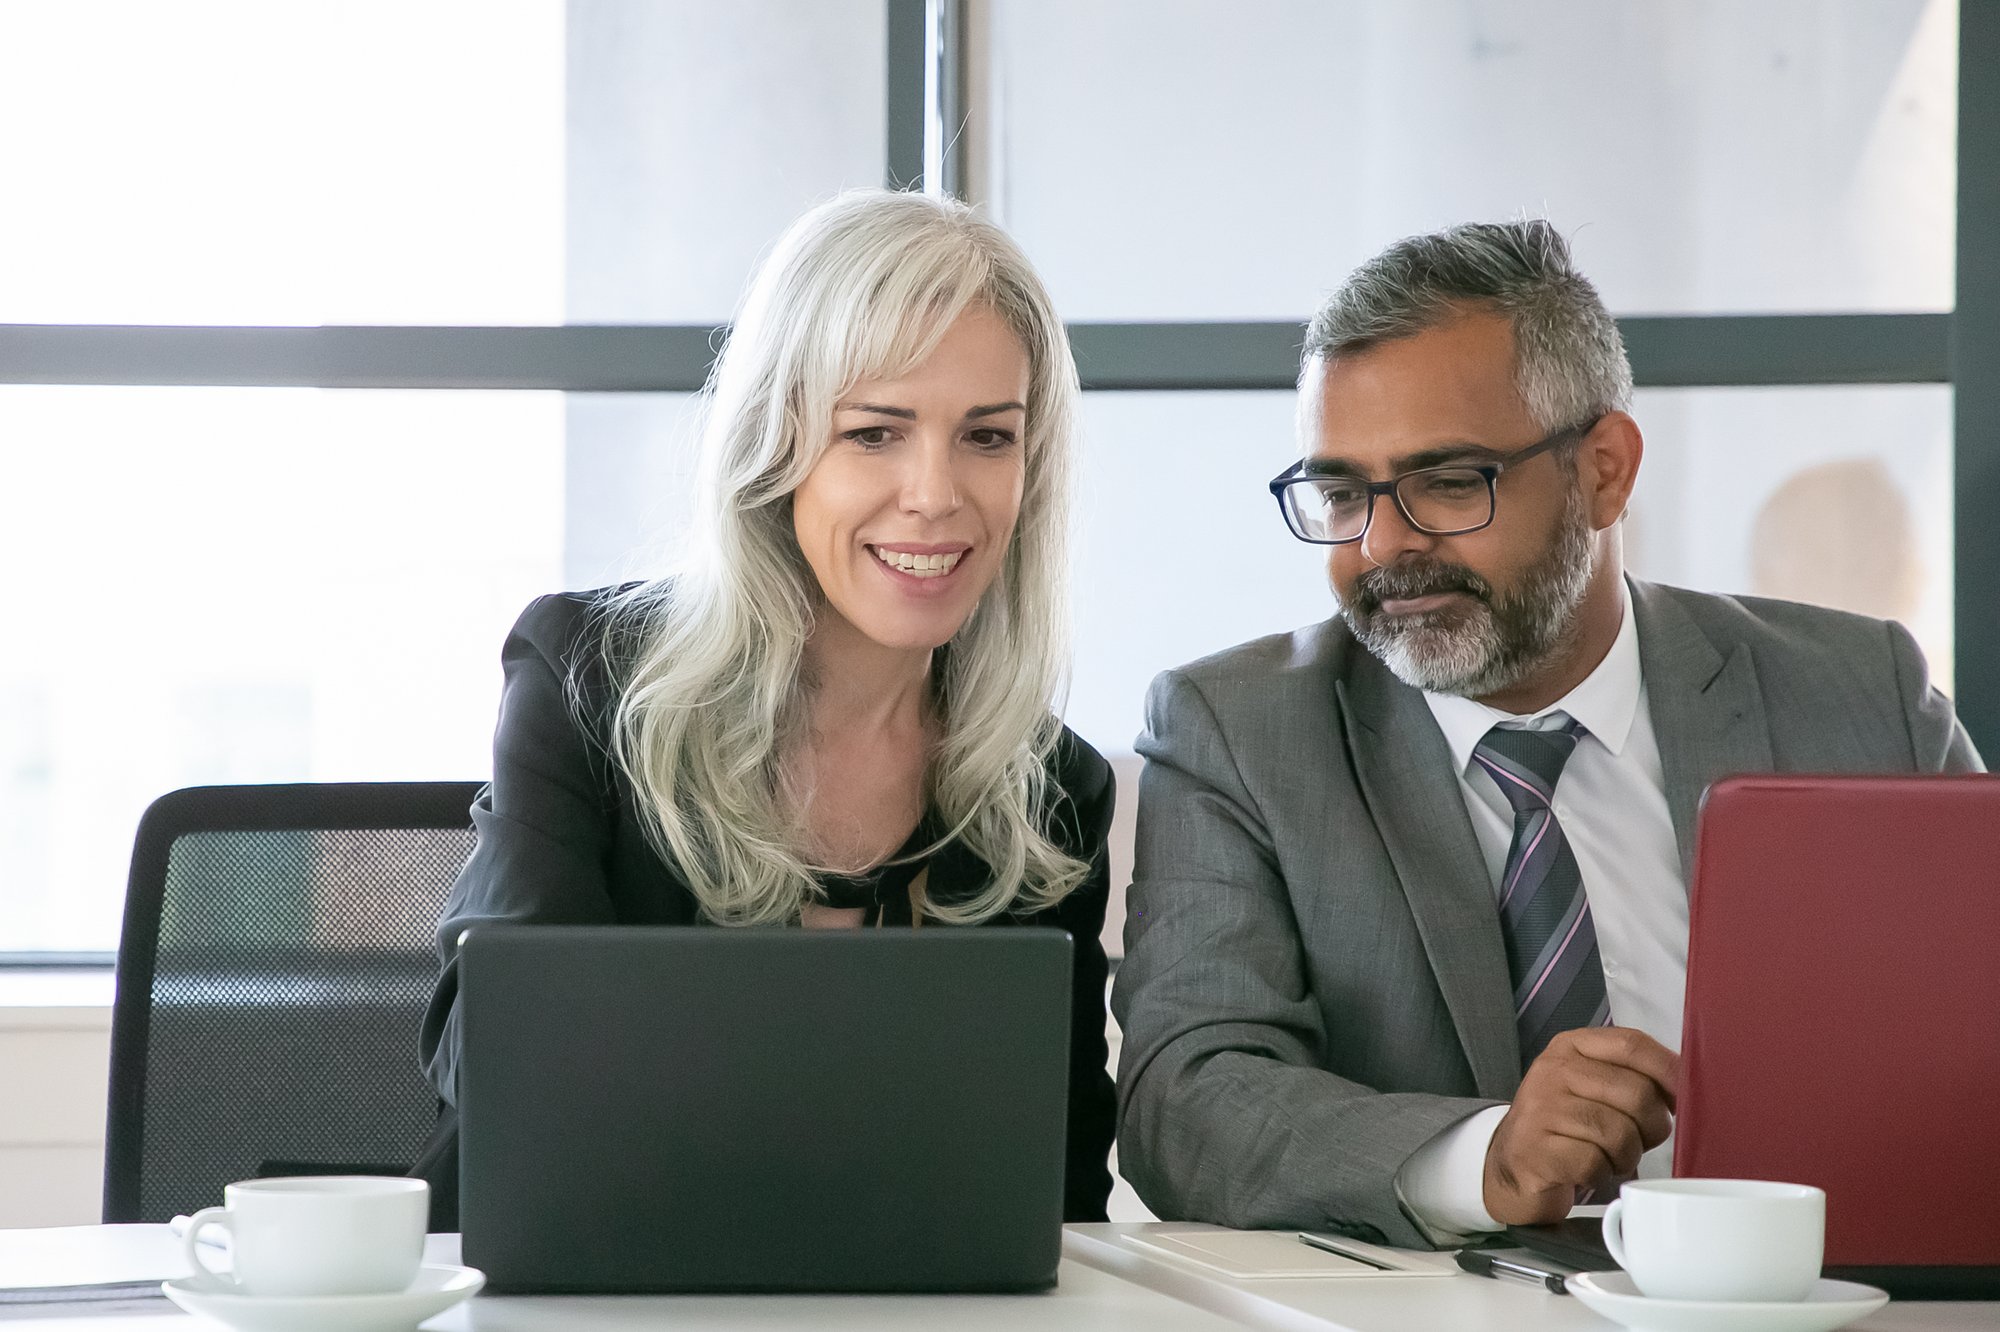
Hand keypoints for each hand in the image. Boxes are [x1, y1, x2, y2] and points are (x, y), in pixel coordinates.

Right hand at [1482, 1027, 1678, 1224]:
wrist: (1510, 1164)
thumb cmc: (1566, 1125)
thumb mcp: (1591, 1086)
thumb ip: (1632, 1076)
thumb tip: (1687, 1086)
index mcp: (1571, 1047)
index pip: (1633, 1044)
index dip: (1670, 1071)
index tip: (1686, 1098)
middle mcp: (1553, 1070)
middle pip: (1637, 1094)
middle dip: (1652, 1127)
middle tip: (1639, 1140)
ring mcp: (1541, 1109)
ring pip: (1621, 1134)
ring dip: (1625, 1156)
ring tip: (1609, 1156)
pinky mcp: (1536, 1150)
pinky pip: (1596, 1163)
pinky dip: (1602, 1174)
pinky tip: (1589, 1169)